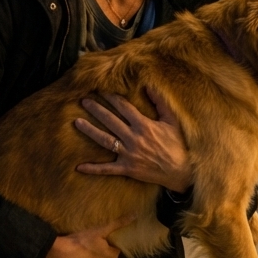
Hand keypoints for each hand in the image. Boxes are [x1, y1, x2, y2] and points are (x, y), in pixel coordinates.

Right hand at [38, 215, 135, 257]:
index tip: (96, 241)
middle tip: (87, 247)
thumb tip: (135, 215)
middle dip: (99, 256)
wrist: (56, 257)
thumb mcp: (99, 230)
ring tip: (79, 256)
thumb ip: (118, 224)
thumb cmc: (79, 242)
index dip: (106, 245)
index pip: (113, 251)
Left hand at [74, 88, 192, 193]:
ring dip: (90, 131)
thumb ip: (160, 102)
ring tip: (77, 122)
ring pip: (105, 140)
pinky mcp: (127, 169)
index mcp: (144, 125)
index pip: (124, 108)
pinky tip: (79, 167)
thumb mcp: (172, 121)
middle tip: (84, 100)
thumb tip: (149, 86)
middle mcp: (133, 138)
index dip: (112, 98)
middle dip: (96, 109)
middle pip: (110, 121)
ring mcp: (129, 154)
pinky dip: (93, 168)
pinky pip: (107, 169)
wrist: (181, 171)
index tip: (101, 90)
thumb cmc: (178, 144)